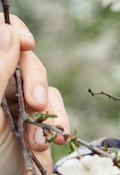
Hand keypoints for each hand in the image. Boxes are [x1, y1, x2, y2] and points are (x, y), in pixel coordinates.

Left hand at [1, 16, 69, 174]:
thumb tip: (9, 32)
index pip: (0, 35)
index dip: (14, 32)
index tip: (27, 44)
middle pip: (26, 59)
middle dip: (35, 82)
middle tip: (35, 105)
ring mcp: (17, 101)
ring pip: (44, 84)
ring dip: (47, 111)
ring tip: (36, 140)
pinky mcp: (37, 119)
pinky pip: (57, 108)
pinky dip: (59, 124)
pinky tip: (52, 142)